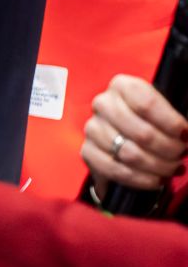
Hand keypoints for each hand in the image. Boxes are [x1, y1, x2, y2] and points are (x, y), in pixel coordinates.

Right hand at [82, 73, 187, 196]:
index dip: (171, 123)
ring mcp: (93, 128)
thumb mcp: (164, 110)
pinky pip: (116, 170)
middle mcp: (103, 104)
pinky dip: (141, 179)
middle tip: (182, 155)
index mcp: (122, 86)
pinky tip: (157, 180)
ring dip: (158, 167)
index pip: (147, 104)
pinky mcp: (88, 151)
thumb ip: (176, 122)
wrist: (126, 135)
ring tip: (173, 169)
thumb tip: (187, 136)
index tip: (186, 135)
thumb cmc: (150, 120)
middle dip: (169, 150)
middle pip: (141, 133)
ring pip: (130, 154)